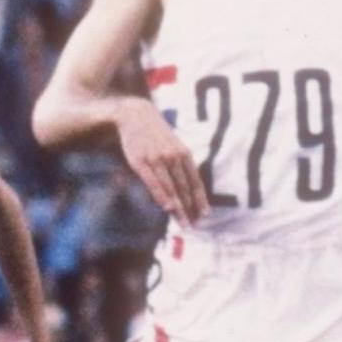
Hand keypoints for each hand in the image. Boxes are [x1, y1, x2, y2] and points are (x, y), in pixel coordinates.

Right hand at [117, 98, 206, 225]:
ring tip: (183, 223)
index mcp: (184, 154)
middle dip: (190, 209)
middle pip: (184, 189)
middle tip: (194, 226)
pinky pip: (153, 182)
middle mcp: (173, 157)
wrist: (136, 115)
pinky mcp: (140, 162)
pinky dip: (161, 196)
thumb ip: (181, 165)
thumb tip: (187, 188)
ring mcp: (157, 159)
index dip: (200, 200)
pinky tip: (168, 207)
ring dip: (178, 208)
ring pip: (171, 188)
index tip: (205, 216)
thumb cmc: (156, 134)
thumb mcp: (174, 145)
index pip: (195, 182)